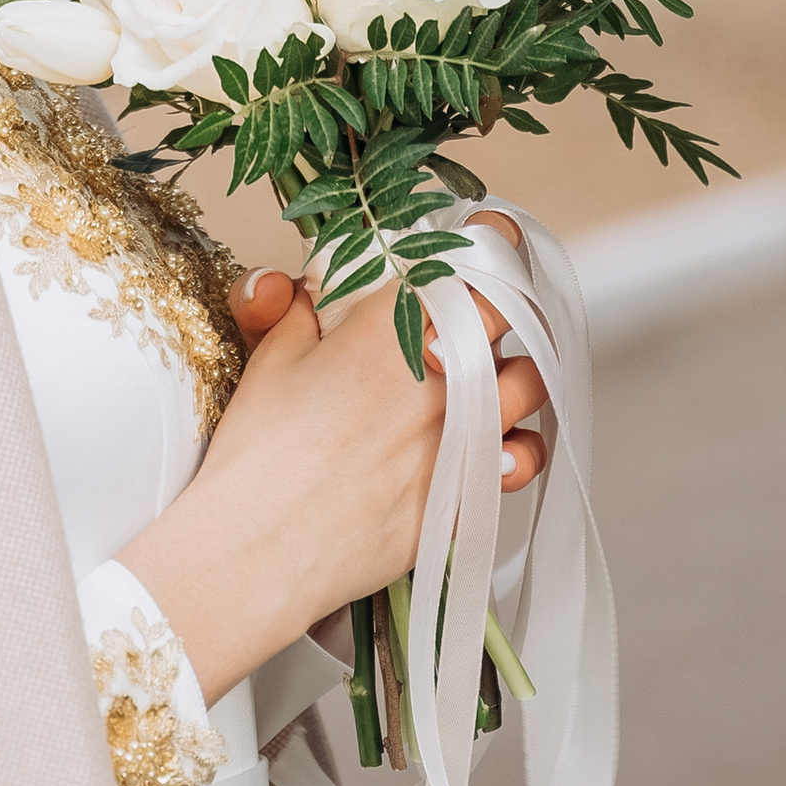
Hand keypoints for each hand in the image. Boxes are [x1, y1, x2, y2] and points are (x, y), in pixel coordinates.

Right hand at [113, 252, 549, 709]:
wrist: (257, 550)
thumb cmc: (257, 457)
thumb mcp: (269, 361)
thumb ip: (294, 310)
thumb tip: (304, 287)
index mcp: (388, 331)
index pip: (472, 265)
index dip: (495, 242)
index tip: (496, 235)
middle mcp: (436, 379)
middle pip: (512, 321)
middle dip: (508, 308)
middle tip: (491, 309)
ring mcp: (458, 439)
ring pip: (527, 387)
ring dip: (514, 375)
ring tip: (492, 377)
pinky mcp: (465, 495)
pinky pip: (521, 460)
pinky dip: (518, 448)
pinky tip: (499, 445)